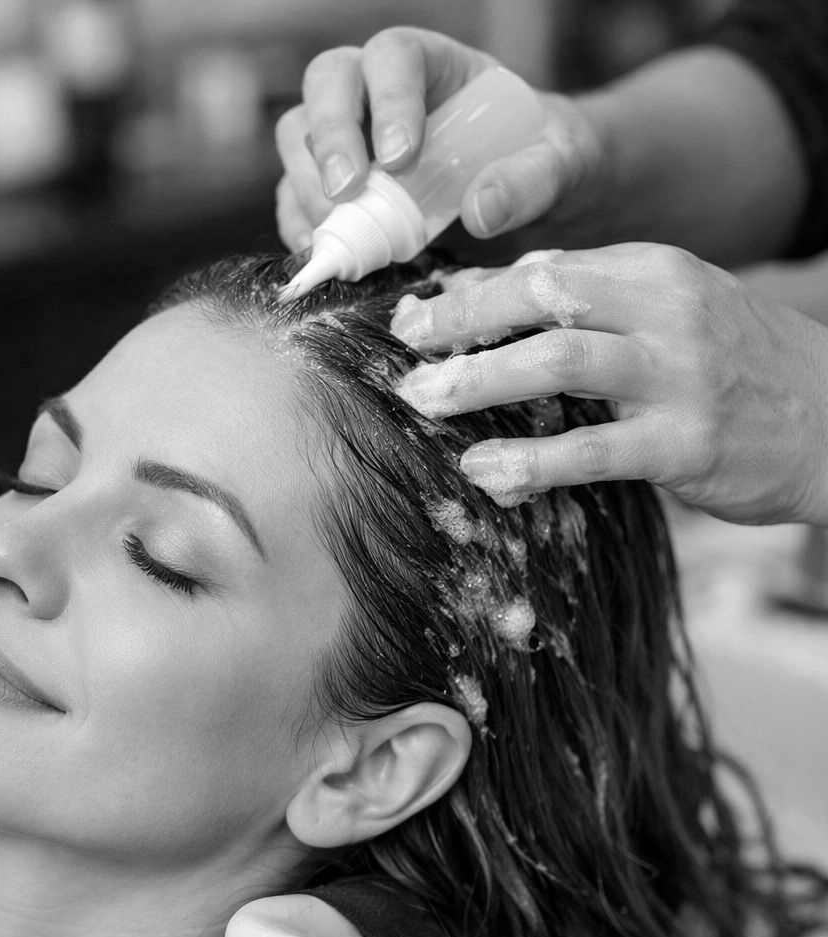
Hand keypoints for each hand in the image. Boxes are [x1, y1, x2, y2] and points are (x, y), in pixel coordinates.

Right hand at [275, 27, 606, 256]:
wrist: (526, 192)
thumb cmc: (541, 161)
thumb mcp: (559, 164)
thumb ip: (533, 180)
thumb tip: (482, 211)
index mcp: (433, 65)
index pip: (393, 56)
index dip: (388, 99)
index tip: (401, 158)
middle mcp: (377, 92)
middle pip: (327, 84)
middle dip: (330, 138)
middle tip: (350, 194)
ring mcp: (349, 139)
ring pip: (299, 137)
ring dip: (308, 186)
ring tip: (342, 234)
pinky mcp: (334, 187)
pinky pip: (294, 195)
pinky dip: (300, 226)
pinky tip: (326, 252)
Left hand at [392, 244, 827, 526]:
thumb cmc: (731, 363)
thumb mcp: (664, 311)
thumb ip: (580, 303)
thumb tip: (475, 299)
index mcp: (651, 270)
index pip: (543, 269)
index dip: (467, 295)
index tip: (410, 319)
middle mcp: (664, 310)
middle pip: (543, 299)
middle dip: (460, 326)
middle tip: (402, 356)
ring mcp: (678, 375)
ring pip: (560, 363)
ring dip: (480, 383)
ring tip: (423, 403)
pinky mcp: (686, 443)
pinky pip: (592, 451)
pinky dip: (531, 460)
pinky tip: (484, 470)